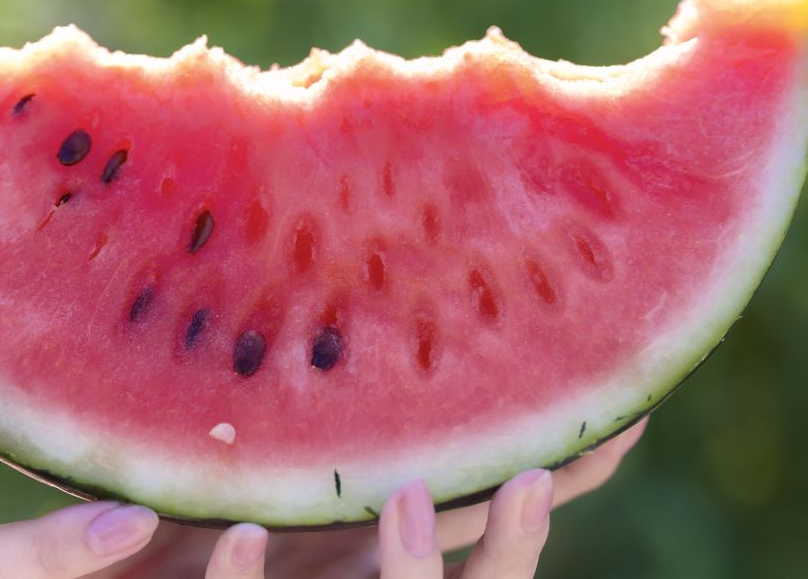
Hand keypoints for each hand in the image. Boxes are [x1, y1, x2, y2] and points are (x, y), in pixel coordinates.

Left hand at [102, 417, 648, 577]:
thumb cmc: (181, 505)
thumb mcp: (262, 445)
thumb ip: (323, 387)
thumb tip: (381, 261)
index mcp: (374, 534)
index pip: (493, 509)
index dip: (563, 471)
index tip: (626, 419)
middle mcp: (354, 575)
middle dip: (513, 543)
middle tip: (535, 475)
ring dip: (407, 568)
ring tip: (407, 495)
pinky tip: (242, 534)